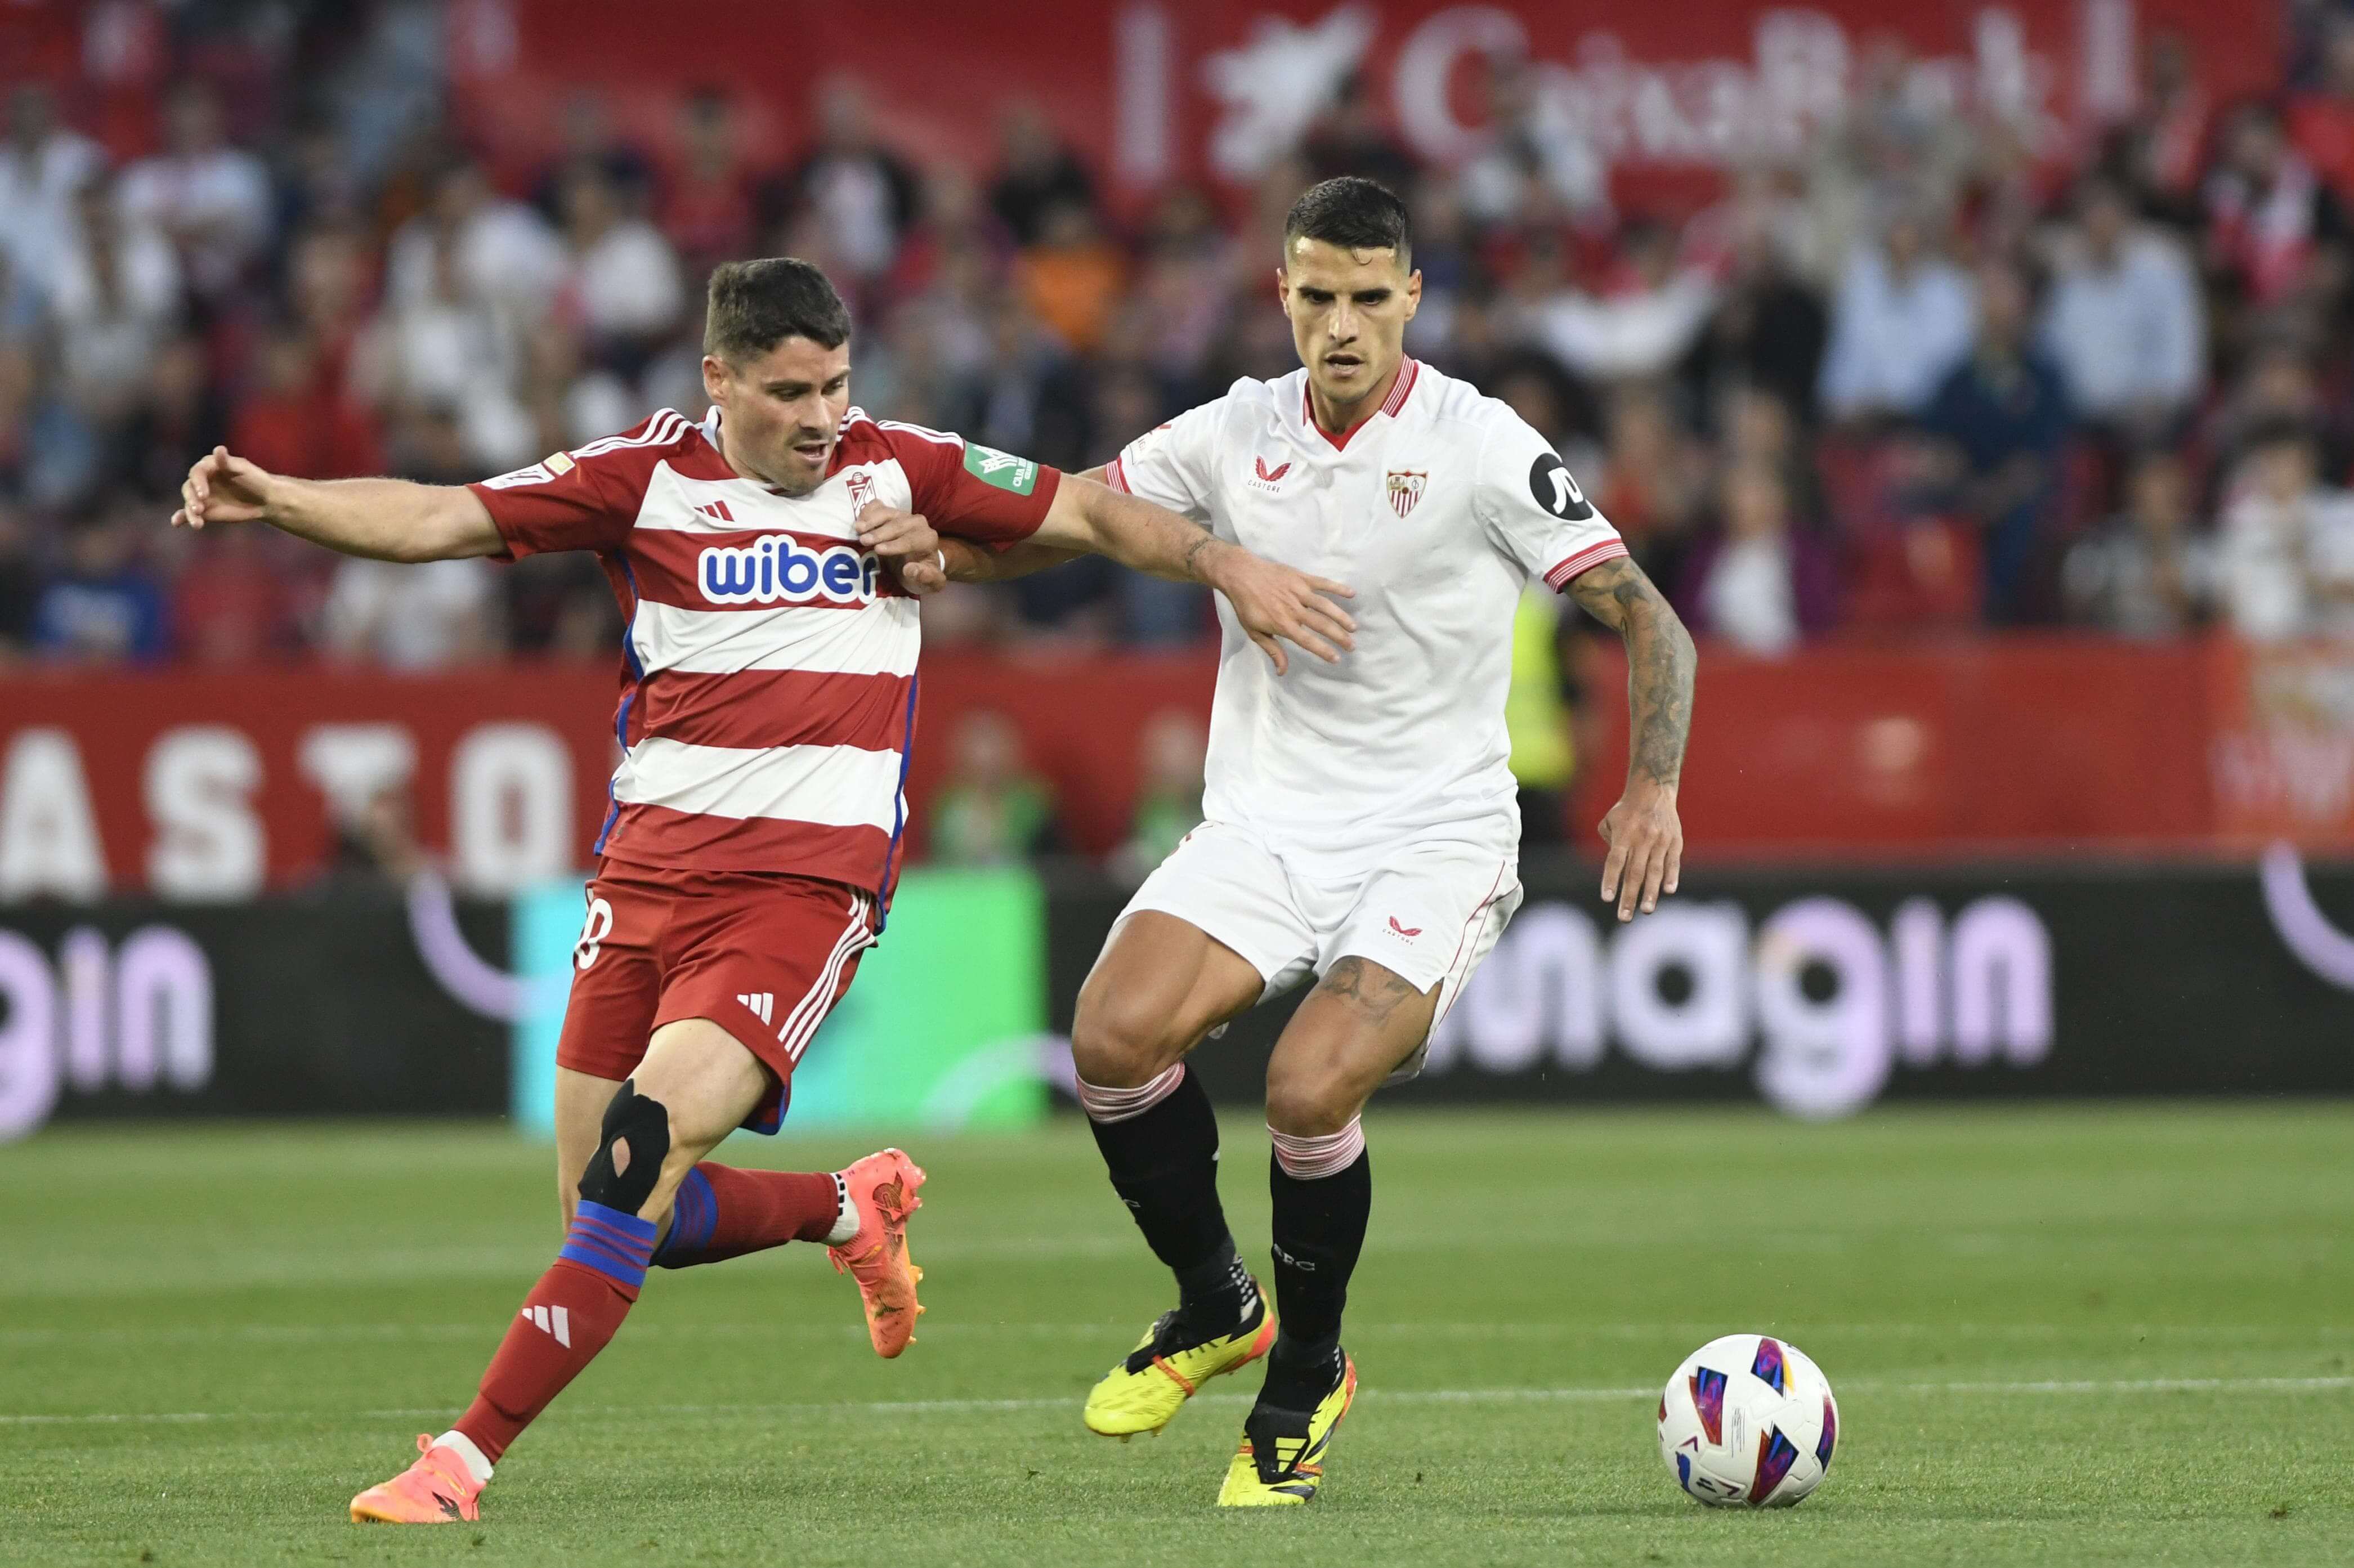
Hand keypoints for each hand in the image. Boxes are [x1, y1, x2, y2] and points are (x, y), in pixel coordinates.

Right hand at [172, 446, 275, 529]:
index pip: (197, 473)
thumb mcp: (243, 470)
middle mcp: (202, 480)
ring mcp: (201, 496)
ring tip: (197, 524)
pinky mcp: (204, 510)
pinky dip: (182, 518)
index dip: (198, 483)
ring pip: (189, 502)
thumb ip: (228, 462)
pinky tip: (176, 523)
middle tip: (199, 509)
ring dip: (190, 512)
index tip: (203, 495)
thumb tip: (218, 449)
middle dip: (192, 499)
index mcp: (209, 466)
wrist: (265, 498)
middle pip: (189, 488)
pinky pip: (189, 513)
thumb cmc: (256, 480)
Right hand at [856, 501, 947, 596]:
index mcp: (928, 539)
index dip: (895, 545)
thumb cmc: (922, 572)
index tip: (878, 550)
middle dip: (880, 532)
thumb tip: (911, 570)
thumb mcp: (930, 582)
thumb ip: (926, 577)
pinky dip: (868, 511)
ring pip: (887, 513)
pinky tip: (859, 521)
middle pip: (898, 525)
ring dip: (872, 520)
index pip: (912, 540)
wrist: (918, 560)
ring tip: (858, 529)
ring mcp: (903, 515)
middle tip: (863, 541)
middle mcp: (917, 524)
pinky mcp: (890, 512)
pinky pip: (878, 506)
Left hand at [1202, 542, 1355, 674]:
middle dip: (1339, 636)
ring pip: (1325, 606)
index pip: (1307, 640)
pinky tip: (1351, 593)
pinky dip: (1337, 587)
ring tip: (1353, 627)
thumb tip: (1282, 671)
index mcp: (1282, 624)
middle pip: (1321, 624)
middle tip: (1351, 645)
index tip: (1336, 658)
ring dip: (1341, 617)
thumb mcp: (1254, 631)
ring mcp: (1298, 592)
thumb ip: (1272, 650)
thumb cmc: (1246, 605)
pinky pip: (1323, 583)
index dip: (1323, 650)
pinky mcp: (1301, 577)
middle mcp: (1293, 609)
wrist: (1240, 574)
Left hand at [1597, 776, 1681, 921]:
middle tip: (1624, 917)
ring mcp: (1660, 840)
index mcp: (1623, 834)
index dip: (1611, 880)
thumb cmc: (1626, 810)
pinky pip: (1673, 862)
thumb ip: (1609, 844)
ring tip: (1646, 910)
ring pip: (1655, 870)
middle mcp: (1642, 838)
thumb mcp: (1610, 821)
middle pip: (1634, 872)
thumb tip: (1615, 871)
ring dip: (1650, 892)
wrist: (1653, 789)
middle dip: (1629, 896)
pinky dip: (1671, 877)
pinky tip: (1668, 891)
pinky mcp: (1675, 841)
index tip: (1607, 899)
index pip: (1615, 861)